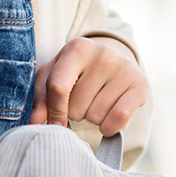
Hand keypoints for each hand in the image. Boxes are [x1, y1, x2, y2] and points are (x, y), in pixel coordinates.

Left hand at [29, 37, 148, 136]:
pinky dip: (108, 127)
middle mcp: (103, 54)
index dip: (53, 111)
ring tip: (95, 102)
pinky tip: (106, 118)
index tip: (53, 125)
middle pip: (76, 107)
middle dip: (75, 112)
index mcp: (77, 48)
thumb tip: (34, 123)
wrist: (113, 61)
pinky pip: (118, 119)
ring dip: (91, 118)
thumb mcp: (53, 76)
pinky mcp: (140, 85)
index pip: (58, 87)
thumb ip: (41, 99)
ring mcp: (124, 69)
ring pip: (95, 116)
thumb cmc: (76, 72)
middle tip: (81, 100)